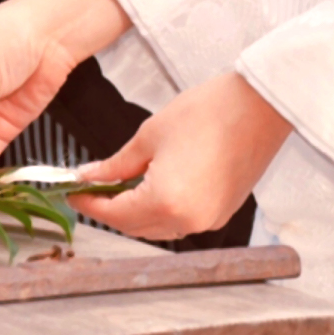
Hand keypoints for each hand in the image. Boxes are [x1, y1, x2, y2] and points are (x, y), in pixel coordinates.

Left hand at [70, 72, 291, 239]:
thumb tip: (89, 176)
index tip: (73, 193)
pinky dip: (160, 212)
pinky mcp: (222, 213)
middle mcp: (188, 220)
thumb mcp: (150, 136)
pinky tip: (149, 190)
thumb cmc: (209, 112)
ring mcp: (208, 220)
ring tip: (117, 188)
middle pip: (134, 227)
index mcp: (165, 201)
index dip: (89, 205)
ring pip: (157, 228)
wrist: (260, 106)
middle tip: (90, 189)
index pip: (114, 214)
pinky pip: (180, 222)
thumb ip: (115, 164)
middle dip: (109, 211)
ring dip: (134, 214)